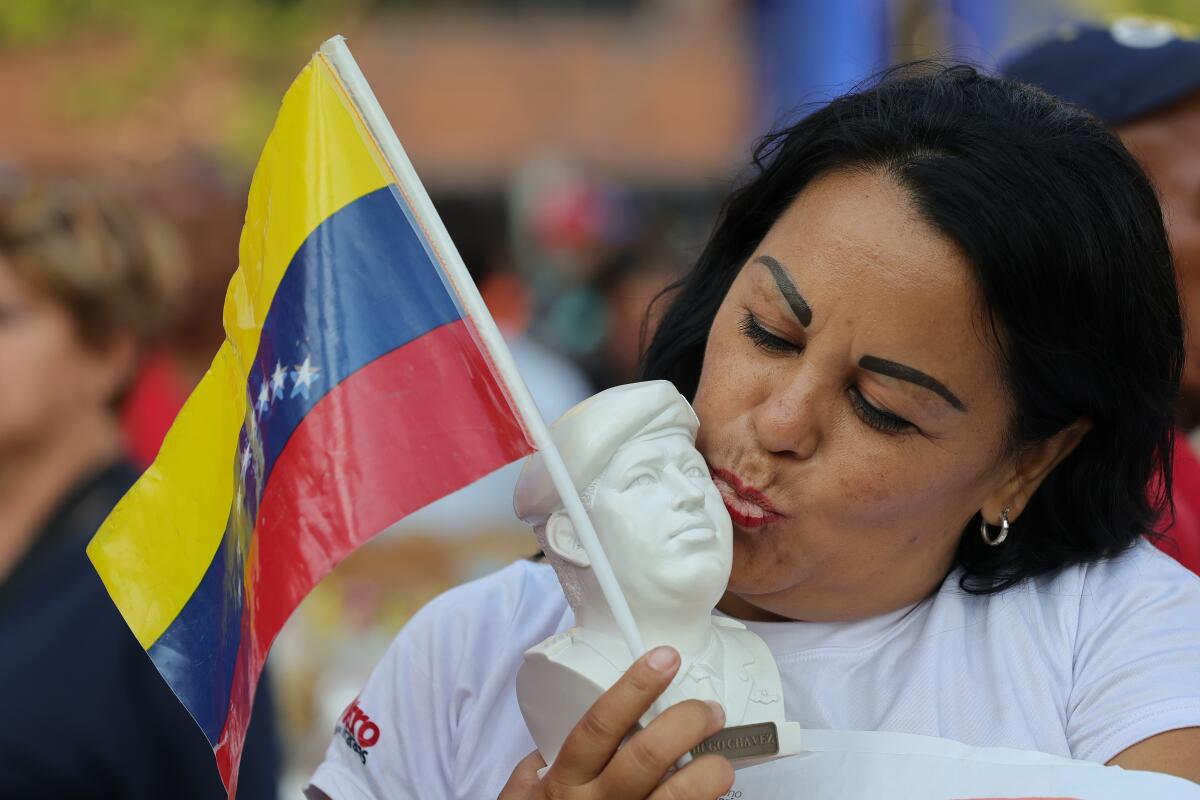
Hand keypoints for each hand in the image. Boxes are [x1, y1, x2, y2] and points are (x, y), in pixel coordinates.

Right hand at [499, 645, 733, 798]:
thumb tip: (550, 741)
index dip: (635, 687)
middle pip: (647, 756)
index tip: (664, 659)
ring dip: (710, 772)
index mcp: (563, 784)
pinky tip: (714, 797)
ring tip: (722, 760)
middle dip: (687, 723)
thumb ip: (535, 770)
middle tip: (709, 710)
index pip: (600, 724)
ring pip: (678, 798)